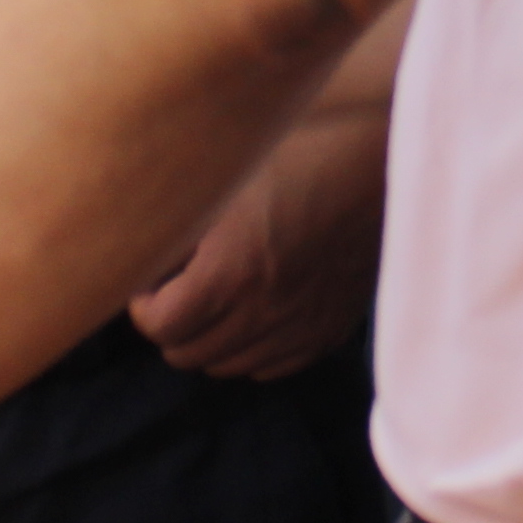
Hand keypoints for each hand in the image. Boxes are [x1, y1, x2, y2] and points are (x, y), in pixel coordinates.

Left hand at [133, 103, 387, 379]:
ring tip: (217, 297)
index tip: (151, 278)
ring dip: (210, 338)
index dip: (143, 303)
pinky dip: (253, 348)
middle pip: (186, 354)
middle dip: (171, 323)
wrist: (381, 167)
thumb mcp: (229, 177)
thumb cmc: (302, 156)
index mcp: (228, 274)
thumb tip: (141, 243)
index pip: (159, 326)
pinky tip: (256, 310)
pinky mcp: (328, 332)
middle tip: (178, 286)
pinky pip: (272, 366)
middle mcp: (261, 313)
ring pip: (227, 366)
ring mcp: (298, 329)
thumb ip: (181, 217)